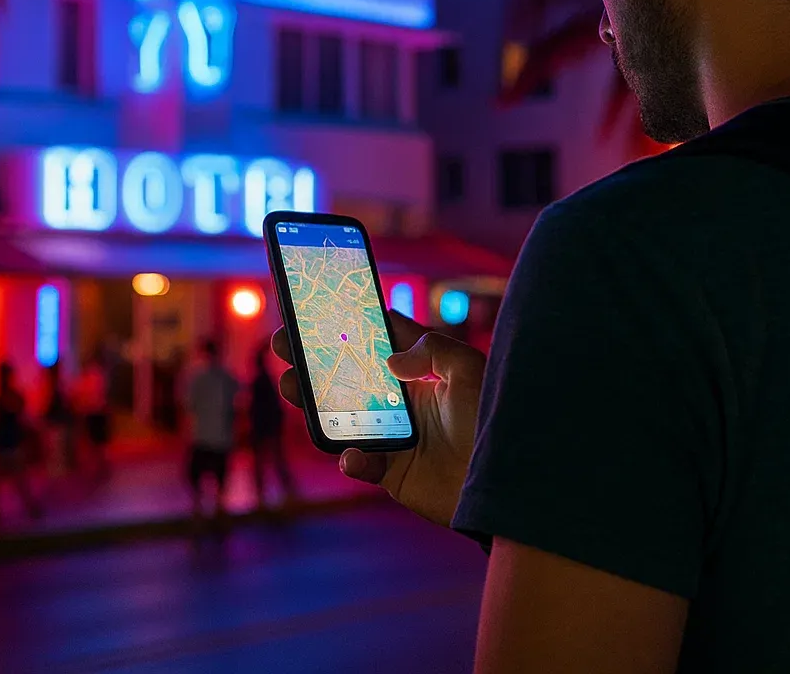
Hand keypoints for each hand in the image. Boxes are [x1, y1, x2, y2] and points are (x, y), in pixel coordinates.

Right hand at [272, 312, 485, 527]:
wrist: (505, 482)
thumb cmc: (493, 420)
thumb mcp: (470, 370)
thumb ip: (432, 350)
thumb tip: (391, 360)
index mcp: (422, 374)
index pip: (381, 343)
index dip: (352, 325)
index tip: (320, 307)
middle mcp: (404, 402)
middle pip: (349, 378)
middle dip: (314, 361)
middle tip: (284, 343)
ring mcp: (395, 436)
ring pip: (342, 417)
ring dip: (313, 403)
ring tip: (288, 385)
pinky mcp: (394, 472)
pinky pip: (363, 465)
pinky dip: (354, 461)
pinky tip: (353, 457)